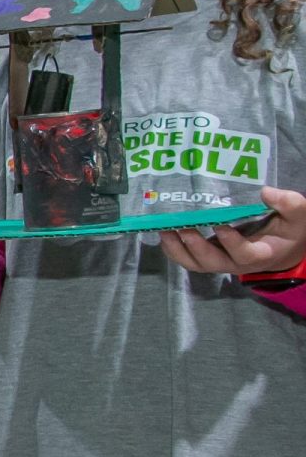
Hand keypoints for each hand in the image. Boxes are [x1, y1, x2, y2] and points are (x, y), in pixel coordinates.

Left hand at [161, 186, 305, 275]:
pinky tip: (163, 233)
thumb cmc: (291, 228)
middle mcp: (237, 263)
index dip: (231, 243)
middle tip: (182, 228)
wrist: (284, 245)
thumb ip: (288, 204)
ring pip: (196, 264)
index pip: (244, 254)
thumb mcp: (298, 216)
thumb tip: (266, 191)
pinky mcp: (210, 256)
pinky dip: (174, 250)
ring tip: (164, 231)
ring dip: (178, 250)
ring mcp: (221, 261)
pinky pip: (189, 259)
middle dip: (196, 247)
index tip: (220, 225)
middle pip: (213, 263)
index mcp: (261, 254)